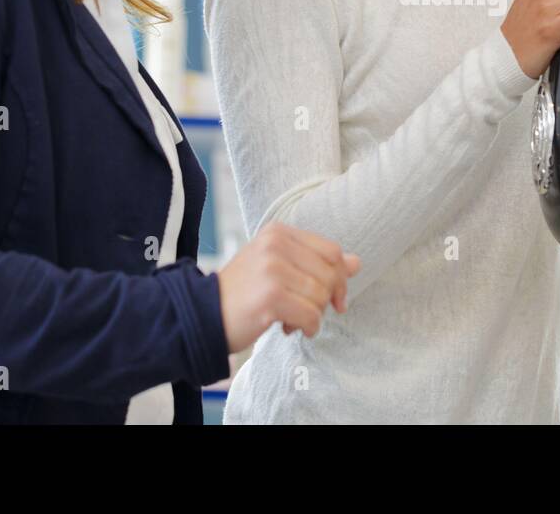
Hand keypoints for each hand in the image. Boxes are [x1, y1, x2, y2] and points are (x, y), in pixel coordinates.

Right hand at [216, 221, 361, 352]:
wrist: (201, 315)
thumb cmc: (244, 293)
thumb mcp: (280, 268)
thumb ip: (317, 262)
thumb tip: (357, 262)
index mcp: (279, 231)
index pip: (332, 251)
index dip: (340, 278)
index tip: (335, 300)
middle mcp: (276, 244)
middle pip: (331, 273)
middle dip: (326, 300)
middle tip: (305, 312)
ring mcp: (272, 268)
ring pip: (321, 296)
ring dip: (313, 316)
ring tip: (291, 320)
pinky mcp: (270, 295)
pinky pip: (311, 315)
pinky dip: (307, 327)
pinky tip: (288, 329)